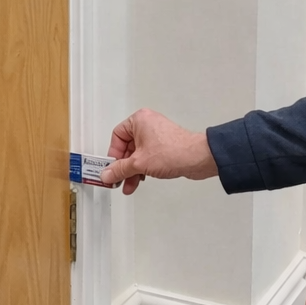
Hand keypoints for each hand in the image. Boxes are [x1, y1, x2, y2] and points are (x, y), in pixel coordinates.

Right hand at [99, 109, 218, 194]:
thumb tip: (107, 174)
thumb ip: (120, 169)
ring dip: (132, 170)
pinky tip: (140, 180)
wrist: (198, 158)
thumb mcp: (139, 163)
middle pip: (127, 147)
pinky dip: (142, 168)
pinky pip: (148, 157)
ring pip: (137, 154)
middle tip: (117, 179)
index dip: (113, 154)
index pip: (117, 136)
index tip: (110, 168)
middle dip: (123, 166)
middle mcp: (147, 125)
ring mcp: (157, 135)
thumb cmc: (173, 151)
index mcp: (139, 120)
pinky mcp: (164, 146)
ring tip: (128, 184)